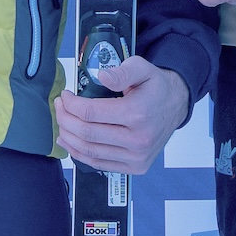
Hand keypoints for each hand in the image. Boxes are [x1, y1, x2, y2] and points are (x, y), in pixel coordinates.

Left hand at [55, 55, 191, 172]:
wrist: (176, 105)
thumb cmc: (156, 87)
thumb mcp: (143, 68)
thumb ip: (122, 71)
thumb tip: (102, 77)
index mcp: (138, 114)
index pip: (91, 113)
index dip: (71, 105)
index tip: (65, 96)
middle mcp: (138, 139)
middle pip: (87, 133)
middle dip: (65, 119)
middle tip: (59, 107)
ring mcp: (137, 157)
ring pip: (89, 151)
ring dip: (69, 137)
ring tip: (62, 123)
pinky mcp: (136, 167)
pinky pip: (99, 164)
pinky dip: (79, 153)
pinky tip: (71, 141)